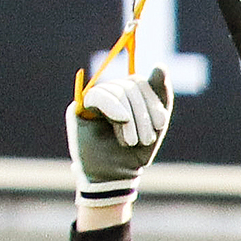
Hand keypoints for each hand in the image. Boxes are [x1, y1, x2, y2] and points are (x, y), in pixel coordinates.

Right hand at [68, 58, 173, 206]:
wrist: (115, 176)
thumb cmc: (135, 152)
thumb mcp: (155, 124)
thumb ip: (160, 95)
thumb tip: (159, 65)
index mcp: (126, 95)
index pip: (139, 82)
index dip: (152, 99)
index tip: (161, 124)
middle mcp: (108, 94)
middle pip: (129, 85)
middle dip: (143, 112)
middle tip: (147, 139)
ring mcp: (93, 100)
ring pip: (117, 91)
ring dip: (131, 118)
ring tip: (133, 141)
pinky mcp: (78, 109)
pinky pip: (98, 95)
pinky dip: (113, 106)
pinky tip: (122, 120)